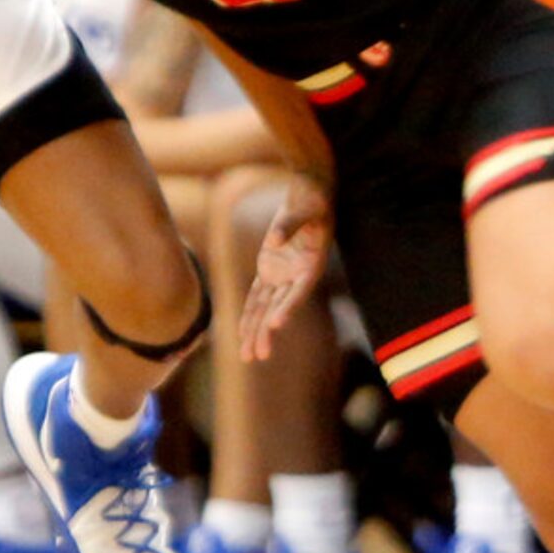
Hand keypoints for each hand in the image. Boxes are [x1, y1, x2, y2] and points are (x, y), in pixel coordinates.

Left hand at [239, 171, 333, 362]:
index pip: (297, 292)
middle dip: (267, 331)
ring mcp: (282, 275)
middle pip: (279, 307)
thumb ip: (288, 225)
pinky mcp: (270, 271)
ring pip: (265, 308)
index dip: (287, 308)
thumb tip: (272, 240)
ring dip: (256, 331)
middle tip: (258, 354)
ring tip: (248, 357)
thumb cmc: (310, 201)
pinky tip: (244, 334)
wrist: (309, 195)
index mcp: (310, 265)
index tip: (275, 324)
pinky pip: (257, 297)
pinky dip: (249, 314)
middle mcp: (297, 276)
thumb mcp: (303, 209)